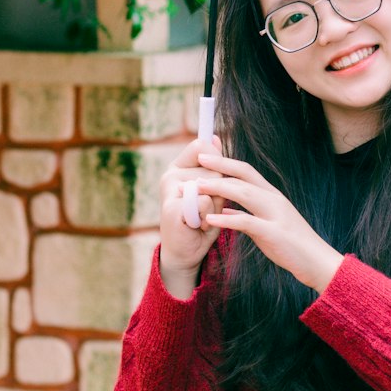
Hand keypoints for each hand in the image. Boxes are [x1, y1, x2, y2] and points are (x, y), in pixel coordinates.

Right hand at [158, 134, 225, 294]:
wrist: (186, 253)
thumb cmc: (200, 218)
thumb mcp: (211, 188)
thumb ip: (213, 165)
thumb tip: (215, 137)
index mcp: (178, 166)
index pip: (202, 146)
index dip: (216, 161)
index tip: (211, 181)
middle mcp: (170, 175)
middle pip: (214, 168)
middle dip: (220, 191)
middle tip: (205, 209)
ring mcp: (169, 192)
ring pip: (212, 185)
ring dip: (216, 206)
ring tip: (202, 218)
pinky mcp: (171, 209)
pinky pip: (205, 202)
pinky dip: (208, 217)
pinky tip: (197, 226)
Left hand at [196, 151, 343, 293]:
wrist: (317, 262)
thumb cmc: (291, 245)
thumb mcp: (265, 226)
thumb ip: (245, 217)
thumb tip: (225, 212)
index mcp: (272, 195)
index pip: (246, 171)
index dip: (225, 161)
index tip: (205, 156)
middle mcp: (274, 199)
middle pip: (244, 175)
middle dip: (220, 165)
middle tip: (198, 158)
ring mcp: (275, 214)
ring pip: (245, 193)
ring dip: (219, 188)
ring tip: (197, 186)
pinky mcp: (274, 233)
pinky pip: (247, 222)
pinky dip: (228, 219)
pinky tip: (211, 219)